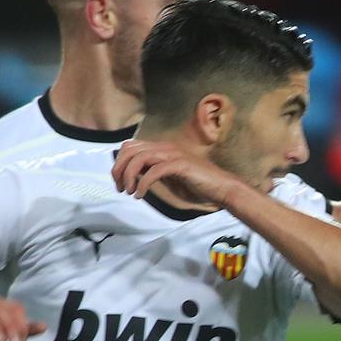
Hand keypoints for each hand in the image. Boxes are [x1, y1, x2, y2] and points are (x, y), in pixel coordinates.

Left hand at [112, 139, 238, 209]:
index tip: (119, 182)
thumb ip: (151, 171)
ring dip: (129, 176)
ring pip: (139, 157)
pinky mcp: (180, 165)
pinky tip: (141, 195)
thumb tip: (132, 174)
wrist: (221, 188)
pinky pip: (153, 171)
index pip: (130, 146)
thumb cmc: (197, 185)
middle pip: (130, 149)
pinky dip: (143, 183)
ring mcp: (173, 154)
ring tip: (130, 191)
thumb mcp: (168, 177)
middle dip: (119, 169)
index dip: (119, 163)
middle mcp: (165, 147)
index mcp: (161, 148)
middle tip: (121, 188)